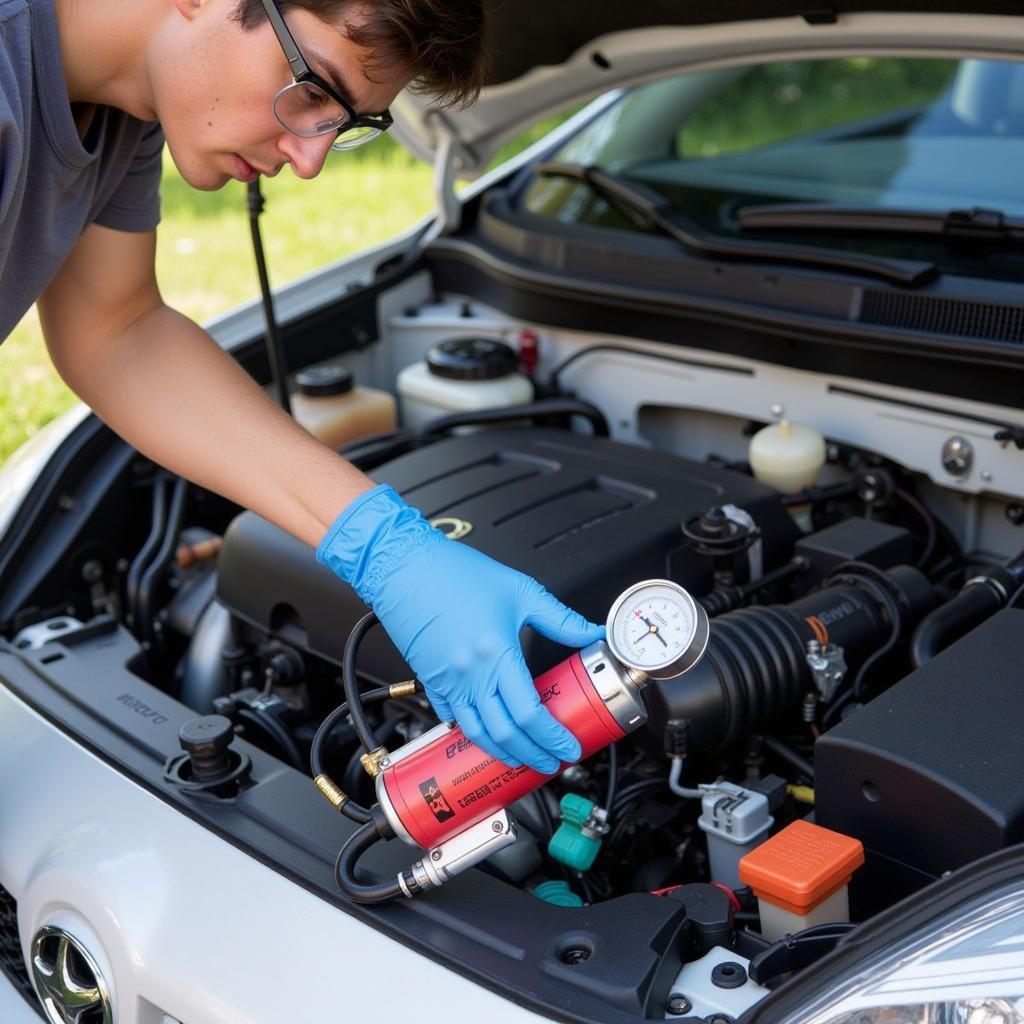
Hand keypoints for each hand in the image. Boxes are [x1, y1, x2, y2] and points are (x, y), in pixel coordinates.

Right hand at [317, 485, 604, 772]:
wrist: (404, 566)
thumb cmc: (454, 573)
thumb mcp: (520, 590)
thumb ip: (560, 618)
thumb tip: (591, 632)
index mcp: (496, 653)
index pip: (529, 714)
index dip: (552, 738)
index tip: (567, 746)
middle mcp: (470, 675)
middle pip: (505, 733)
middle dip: (532, 755)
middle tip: (551, 760)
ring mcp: (447, 681)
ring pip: (476, 734)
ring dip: (502, 752)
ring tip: (523, 757)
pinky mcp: (430, 680)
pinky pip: (452, 718)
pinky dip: (472, 733)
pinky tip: (487, 734)